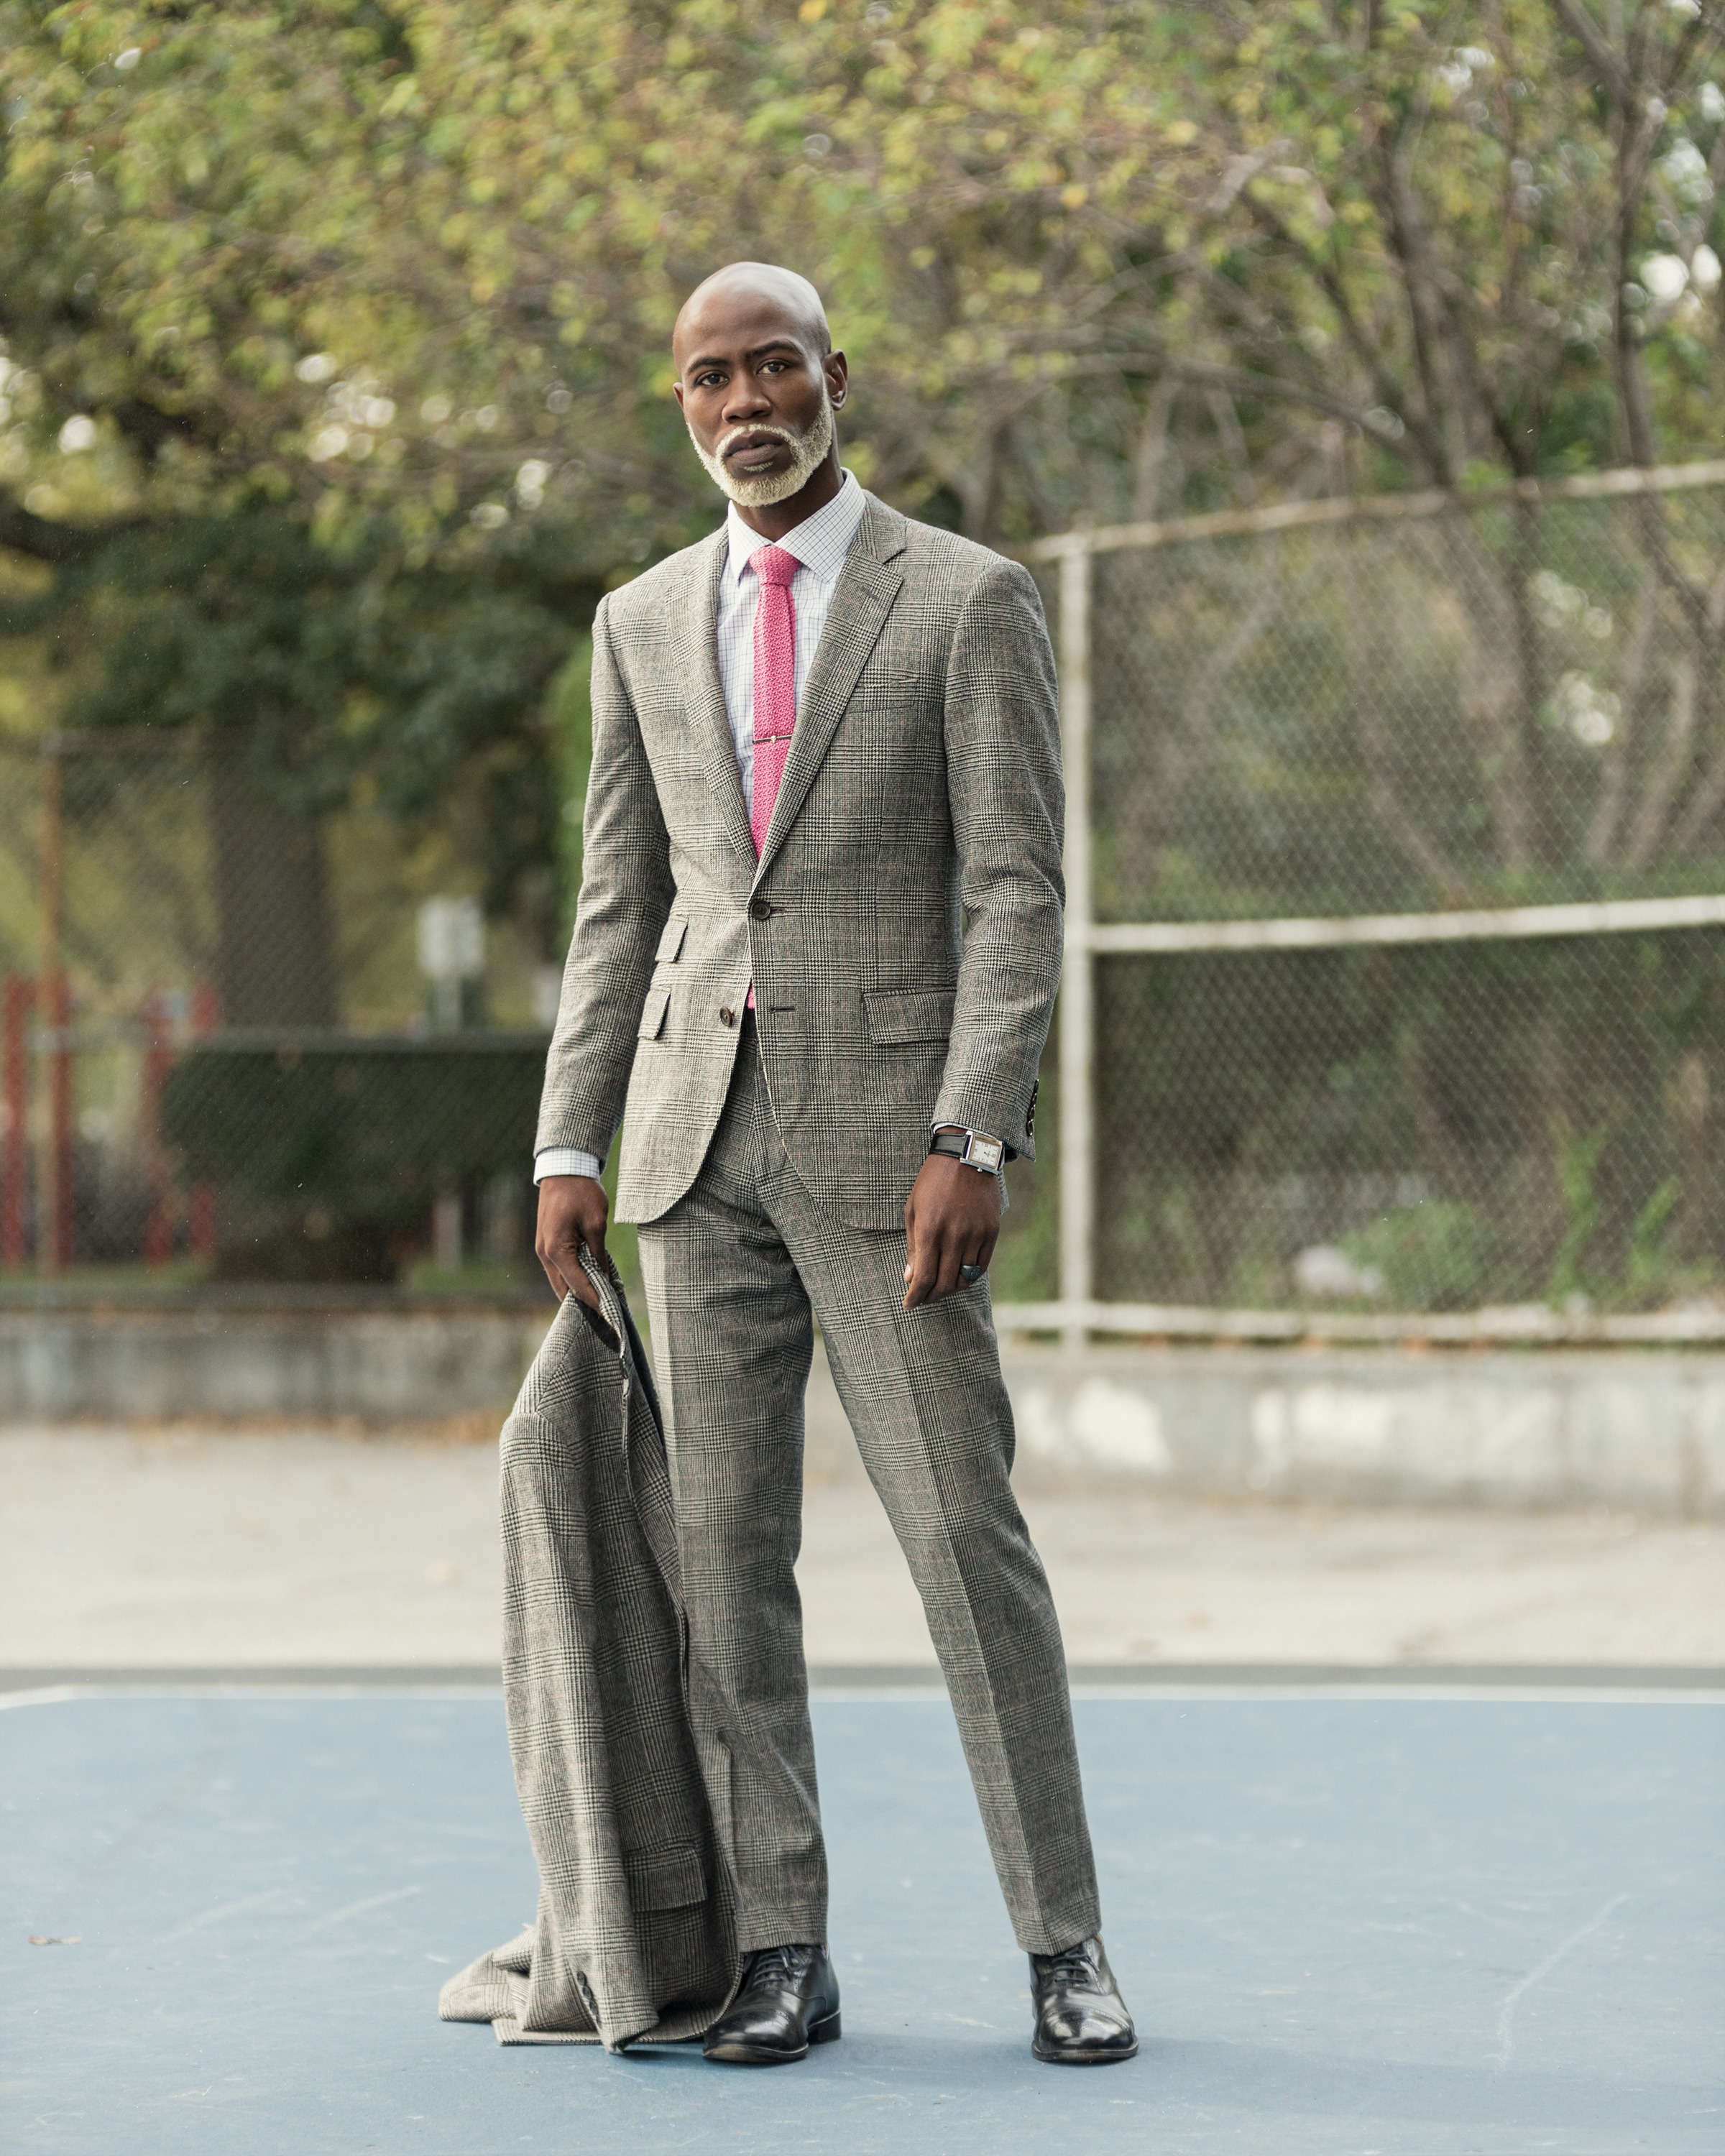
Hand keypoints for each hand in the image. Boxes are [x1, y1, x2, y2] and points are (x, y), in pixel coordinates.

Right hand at [535, 1174, 610, 1310]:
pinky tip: (588, 1282)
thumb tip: (605, 1279)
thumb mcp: (597, 1225)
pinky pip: (558, 1269)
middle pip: (563, 1289)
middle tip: (605, 1313)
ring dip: (576, 1291)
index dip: (595, 1301)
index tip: (610, 1314)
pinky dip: (571, 1278)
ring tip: (599, 1301)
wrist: (563, 1169)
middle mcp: (545, 1254)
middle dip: (583, 1302)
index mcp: (557, 1251)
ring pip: (559, 1281)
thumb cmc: (581, 1193)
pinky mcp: (545, 1244)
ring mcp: (542, 1249)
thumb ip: (599, 1255)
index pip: (577, 1286)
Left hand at [903, 1148, 1001, 1308]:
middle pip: (944, 1284)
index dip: (915, 1296)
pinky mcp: (991, 1232)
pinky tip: (958, 1275)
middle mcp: (954, 1236)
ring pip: (964, 1279)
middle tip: (923, 1298)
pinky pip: (981, 1266)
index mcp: (930, 1230)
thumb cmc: (932, 1182)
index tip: (909, 1304)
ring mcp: (975, 1235)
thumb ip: (913, 1246)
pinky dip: (969, 1277)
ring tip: (941, 1287)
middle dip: (931, 1297)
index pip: (923, 1278)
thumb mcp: (913, 1209)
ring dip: (950, 1289)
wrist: (966, 1157)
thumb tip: (910, 1277)